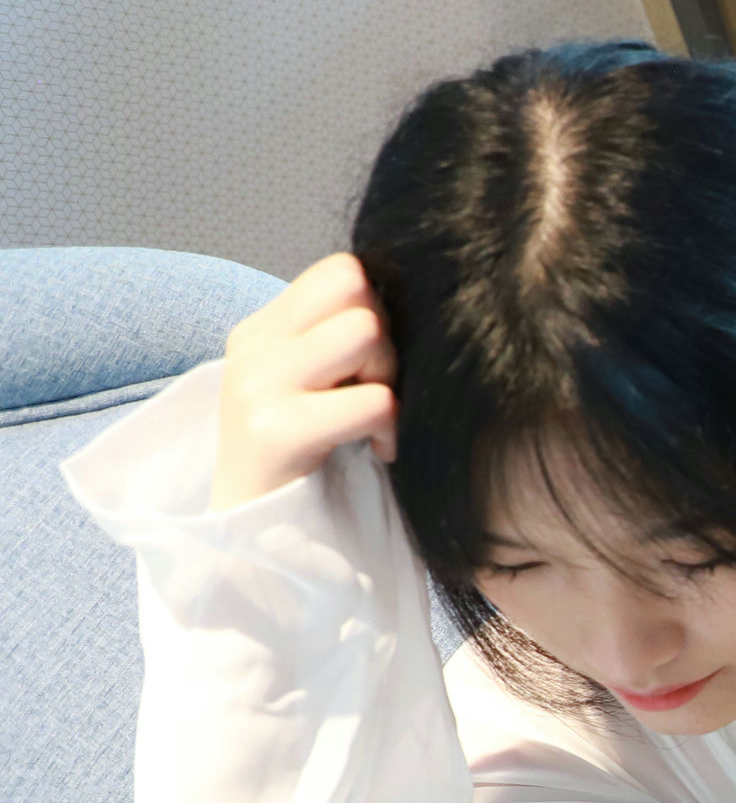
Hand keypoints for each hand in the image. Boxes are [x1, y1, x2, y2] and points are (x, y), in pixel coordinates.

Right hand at [211, 252, 397, 511]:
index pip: (343, 270)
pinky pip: (373, 400)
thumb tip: (415, 300)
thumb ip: (342, 341)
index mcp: (264, 330)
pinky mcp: (274, 430)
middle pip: (357, 287)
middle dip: (387, 337)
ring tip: (375, 419)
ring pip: (366, 331)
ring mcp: (256, 384)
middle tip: (378, 389)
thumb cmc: (308, 456)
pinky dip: (391, 427)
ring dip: (389, 377)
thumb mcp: (315, 385)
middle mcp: (253, 348)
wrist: (256, 533)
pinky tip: (378, 450)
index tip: (374, 362)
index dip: (377, 306)